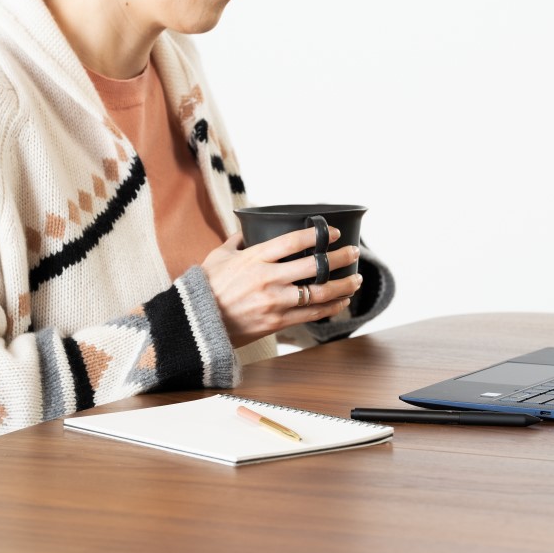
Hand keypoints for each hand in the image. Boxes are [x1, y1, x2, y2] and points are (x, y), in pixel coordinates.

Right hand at [201, 227, 362, 347]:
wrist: (197, 324)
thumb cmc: (205, 287)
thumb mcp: (219, 256)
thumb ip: (238, 240)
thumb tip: (249, 228)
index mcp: (255, 258)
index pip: (293, 241)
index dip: (318, 235)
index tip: (334, 232)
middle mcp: (268, 279)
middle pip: (314, 266)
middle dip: (340, 258)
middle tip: (354, 252)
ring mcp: (274, 302)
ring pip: (319, 293)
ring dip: (343, 285)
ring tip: (356, 279)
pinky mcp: (276, 322)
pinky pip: (311, 315)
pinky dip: (331, 308)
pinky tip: (342, 302)